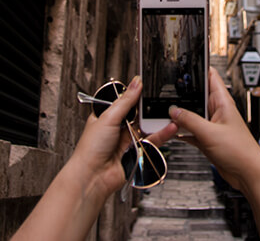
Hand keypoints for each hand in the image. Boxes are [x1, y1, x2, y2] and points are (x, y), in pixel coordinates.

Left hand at [11, 77, 177, 240]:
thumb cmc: (90, 149)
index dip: (137, 95)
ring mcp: (128, 140)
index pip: (126, 101)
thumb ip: (125, 100)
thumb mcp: (108, 117)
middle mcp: (118, 127)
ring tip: (170, 114)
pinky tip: (169, 128)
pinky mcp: (138, 151)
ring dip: (158, 121)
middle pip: (139, 114)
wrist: (93, 176)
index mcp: (107, 116)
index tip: (149, 88)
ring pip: (147, 127)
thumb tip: (136, 82)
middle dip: (150, 109)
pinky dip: (161, 134)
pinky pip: (152, 141)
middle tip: (162, 102)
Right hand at [168, 67, 259, 191]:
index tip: (184, 64)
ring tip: (165, 115)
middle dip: (182, 96)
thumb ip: (190, 120)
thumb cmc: (240, 151)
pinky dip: (181, 131)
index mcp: (222, 102)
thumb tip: (174, 111)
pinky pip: (190, 130)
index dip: (198, 68)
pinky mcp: (208, 139)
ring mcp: (212, 125)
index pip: (210, 76)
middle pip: (196, 96)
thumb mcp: (210, 133)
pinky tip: (172, 132)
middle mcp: (217, 111)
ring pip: (191, 115)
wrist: (247, 173)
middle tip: (166, 95)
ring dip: (180, 116)